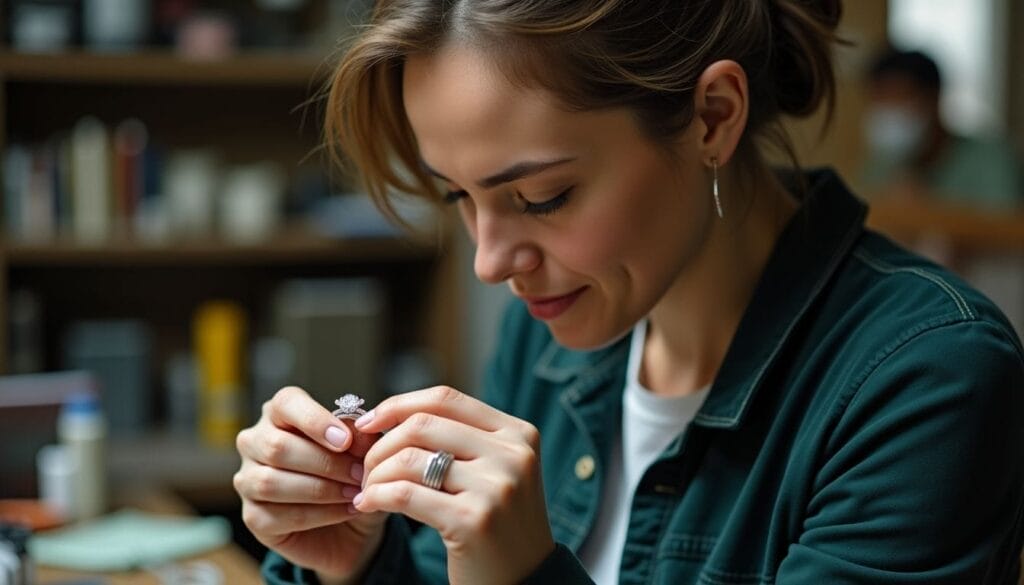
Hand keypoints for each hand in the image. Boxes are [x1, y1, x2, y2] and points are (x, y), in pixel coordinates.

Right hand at [234, 386, 386, 579]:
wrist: (351, 526)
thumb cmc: (351, 475)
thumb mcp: (363, 453)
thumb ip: (360, 438)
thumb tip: (360, 432)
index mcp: (280, 413)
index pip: (285, 403)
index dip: (315, 421)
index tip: (345, 440)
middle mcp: (255, 442)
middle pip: (277, 446)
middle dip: (325, 462)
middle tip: (359, 474)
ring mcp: (248, 480)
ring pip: (271, 482)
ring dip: (322, 490)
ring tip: (355, 494)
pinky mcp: (253, 517)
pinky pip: (280, 515)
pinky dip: (319, 514)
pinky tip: (345, 511)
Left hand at [353, 386, 554, 584]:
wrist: (527, 582)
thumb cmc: (499, 525)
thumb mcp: (494, 472)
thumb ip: (459, 440)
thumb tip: (391, 414)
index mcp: (518, 434)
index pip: (445, 399)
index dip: (399, 405)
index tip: (369, 422)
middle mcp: (513, 455)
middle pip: (423, 425)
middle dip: (381, 443)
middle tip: (364, 466)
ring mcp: (496, 488)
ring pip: (410, 459)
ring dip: (376, 474)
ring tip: (367, 490)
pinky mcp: (474, 521)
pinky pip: (405, 494)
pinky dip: (377, 496)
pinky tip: (367, 505)